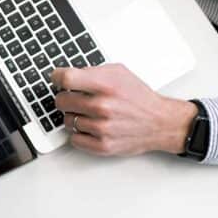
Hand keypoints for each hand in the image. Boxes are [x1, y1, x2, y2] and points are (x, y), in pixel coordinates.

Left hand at [51, 64, 197, 156]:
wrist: (160, 122)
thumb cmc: (139, 98)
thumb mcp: (119, 73)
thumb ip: (92, 72)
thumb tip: (67, 75)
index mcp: (106, 85)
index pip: (66, 79)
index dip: (57, 77)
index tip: (57, 79)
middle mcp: (103, 106)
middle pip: (61, 101)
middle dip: (66, 98)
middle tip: (75, 98)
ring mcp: (102, 128)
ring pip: (67, 121)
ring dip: (74, 117)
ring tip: (89, 113)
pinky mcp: (102, 145)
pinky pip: (74, 139)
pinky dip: (80, 134)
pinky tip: (90, 127)